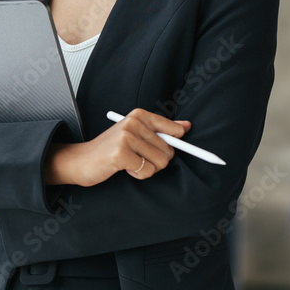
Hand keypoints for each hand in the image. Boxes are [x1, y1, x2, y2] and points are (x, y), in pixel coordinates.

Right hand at [44, 108, 191, 187]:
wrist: (80, 160)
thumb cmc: (109, 150)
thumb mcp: (134, 135)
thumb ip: (159, 130)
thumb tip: (186, 127)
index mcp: (139, 115)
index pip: (174, 129)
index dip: (185, 143)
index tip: (208, 157)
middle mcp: (133, 122)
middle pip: (168, 150)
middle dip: (157, 161)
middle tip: (139, 159)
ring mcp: (127, 136)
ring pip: (160, 162)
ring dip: (147, 169)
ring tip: (130, 163)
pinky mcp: (121, 153)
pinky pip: (147, 171)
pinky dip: (139, 175)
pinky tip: (124, 168)